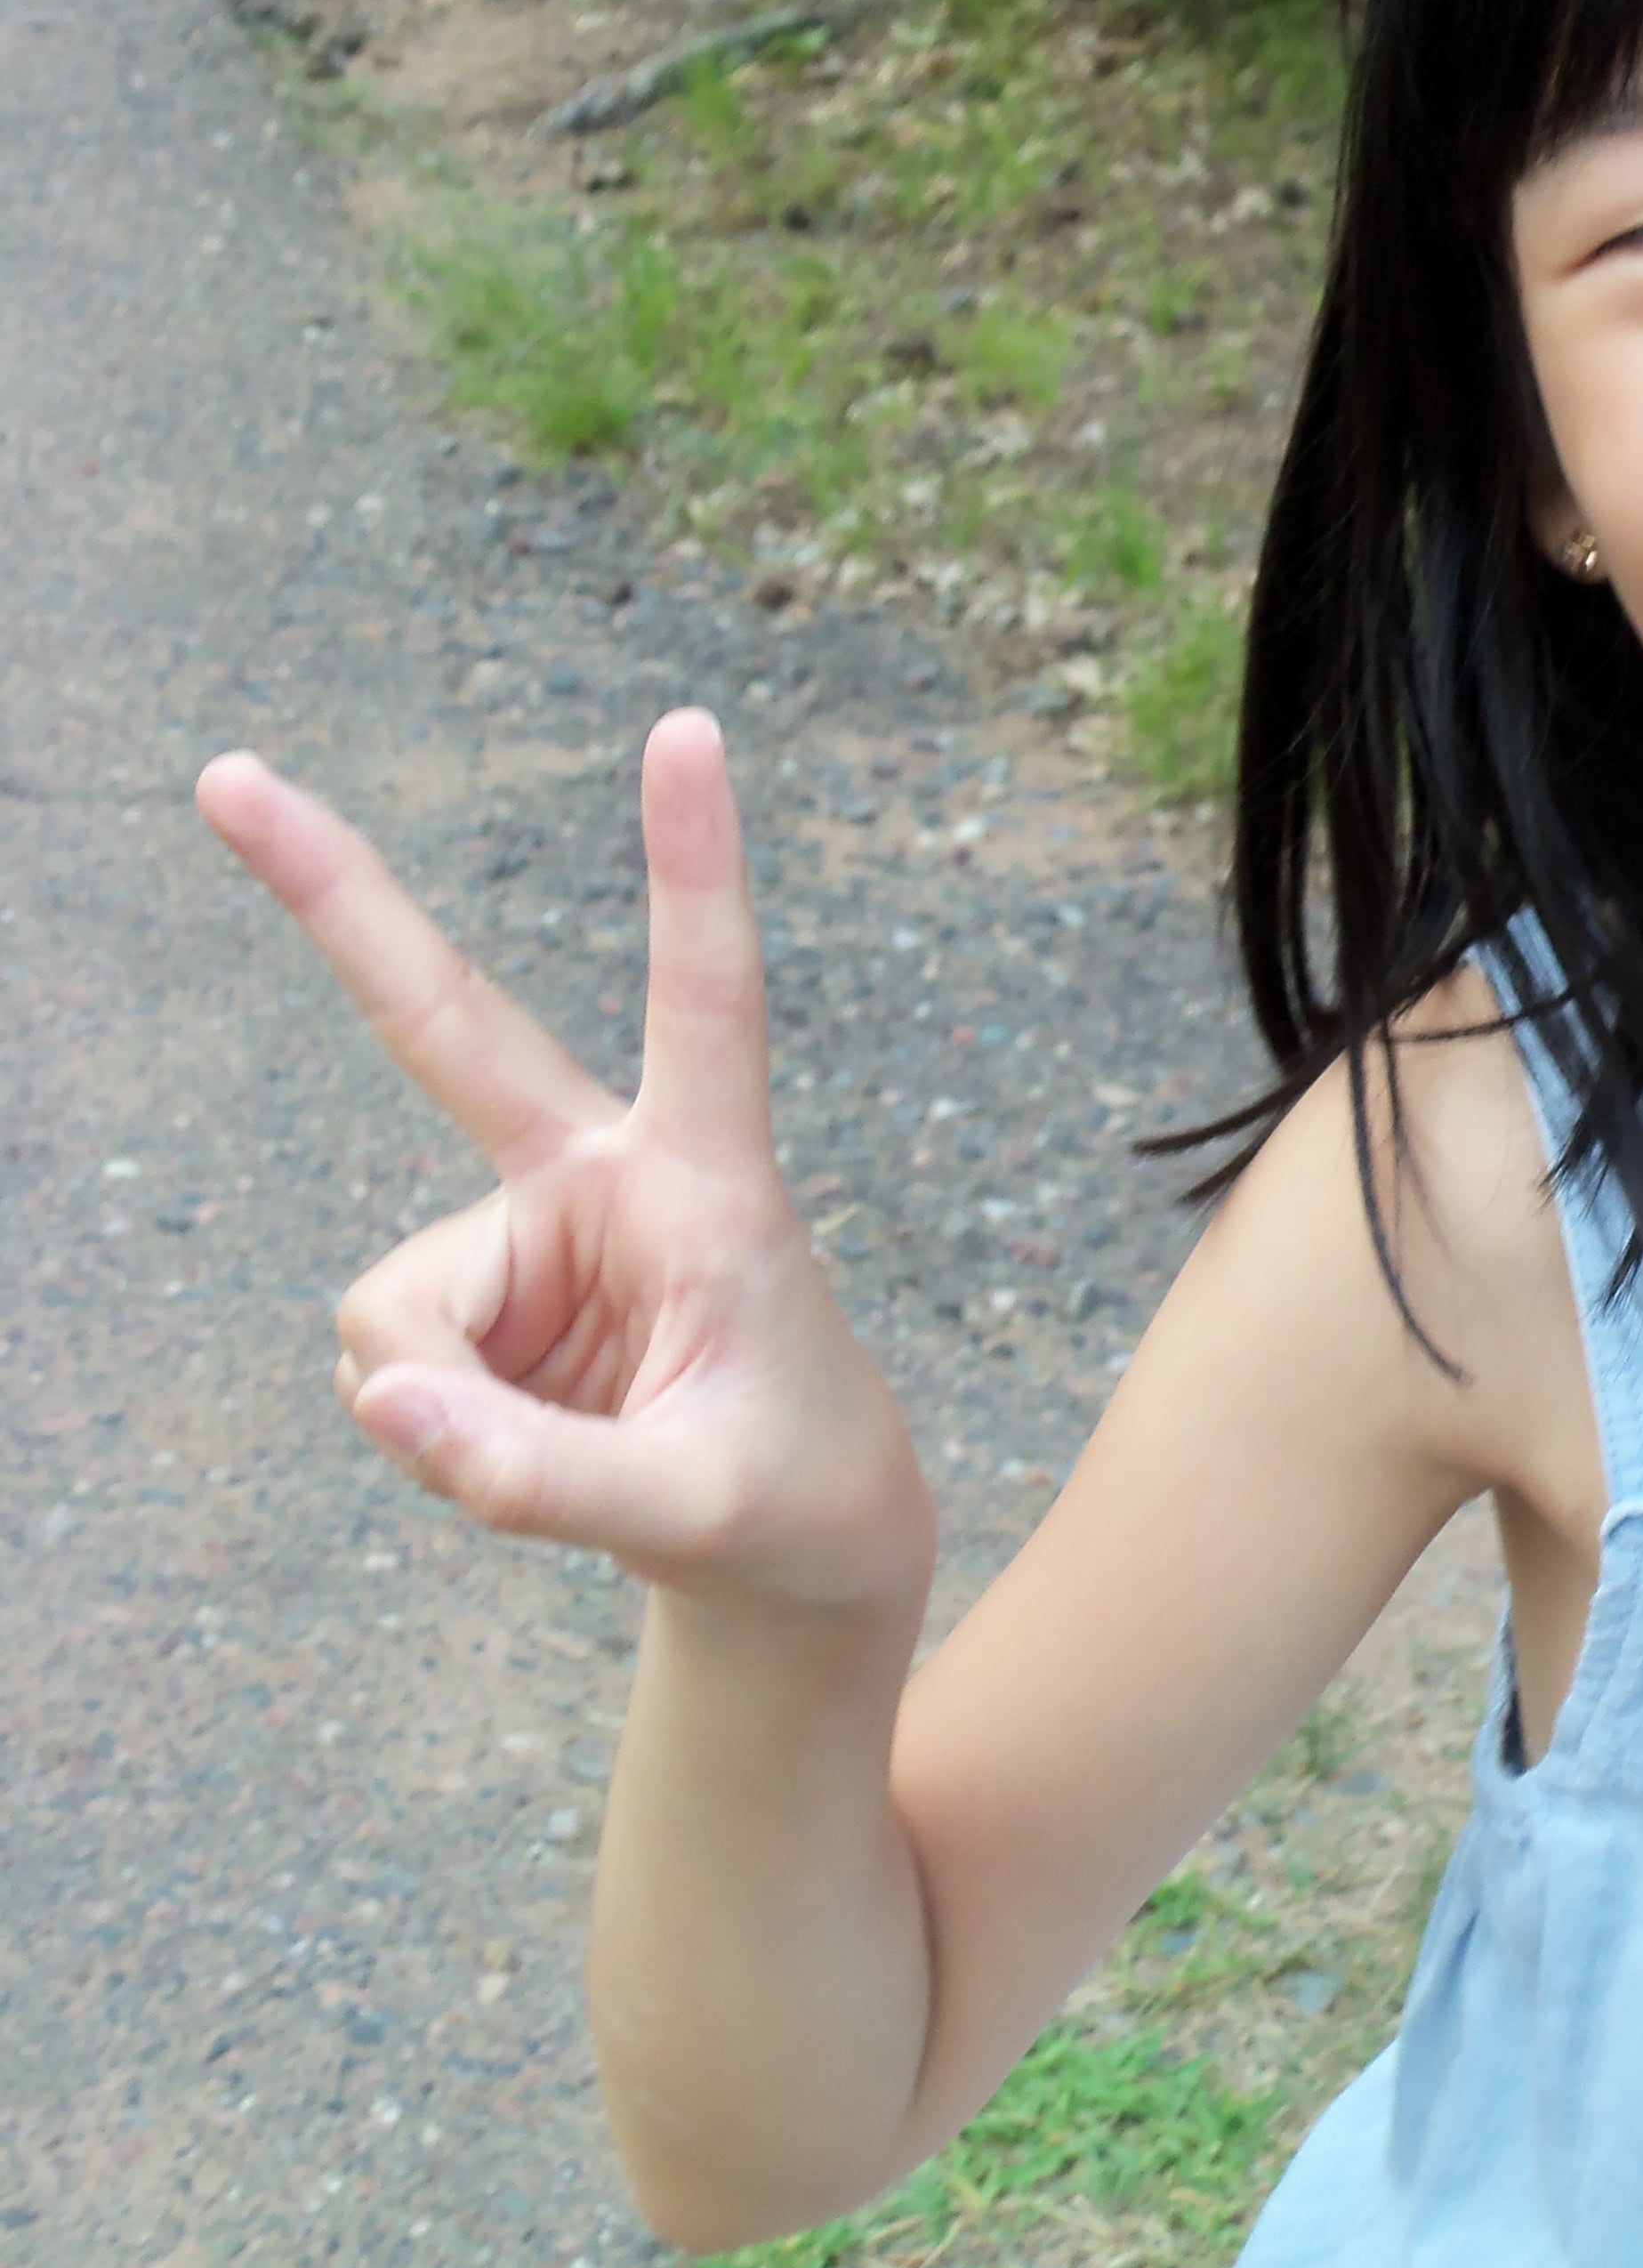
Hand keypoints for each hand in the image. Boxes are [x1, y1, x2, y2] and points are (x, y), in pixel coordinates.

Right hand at [197, 711, 931, 1608]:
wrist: (793, 1540)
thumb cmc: (781, 1497)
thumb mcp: (688, 1513)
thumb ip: (539, 1478)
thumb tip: (384, 1403)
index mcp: (708, 1180)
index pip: (706, 1000)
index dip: (691, 868)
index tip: (687, 727)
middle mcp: (601, 1176)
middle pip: (448, 1023)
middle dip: (336, 899)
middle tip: (226, 775)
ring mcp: (525, 1230)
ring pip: (398, 1321)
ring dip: (448, 1413)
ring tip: (569, 1447)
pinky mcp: (474, 1295)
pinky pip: (394, 1371)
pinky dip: (435, 1431)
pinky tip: (519, 1439)